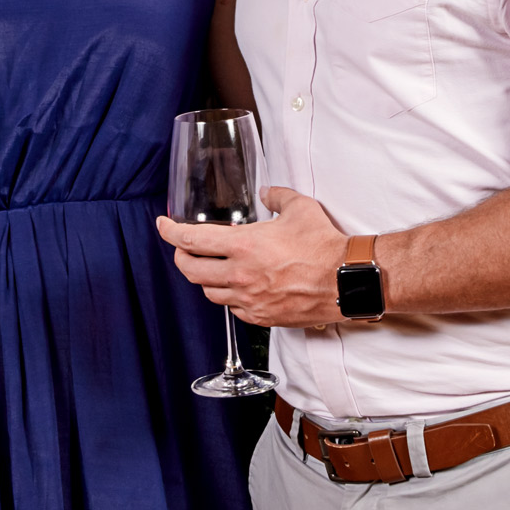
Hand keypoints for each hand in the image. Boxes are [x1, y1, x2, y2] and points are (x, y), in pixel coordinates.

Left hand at [156, 188, 351, 328]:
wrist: (346, 280)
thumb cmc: (324, 245)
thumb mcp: (299, 207)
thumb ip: (277, 196)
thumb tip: (267, 192)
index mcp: (243, 246)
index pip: (190, 241)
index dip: (169, 232)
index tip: (163, 226)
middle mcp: (240, 275)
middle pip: (190, 271)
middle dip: (181, 257)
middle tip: (183, 249)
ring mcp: (249, 299)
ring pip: (209, 293)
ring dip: (205, 279)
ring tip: (212, 268)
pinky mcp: (263, 317)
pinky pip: (233, 310)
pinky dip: (229, 298)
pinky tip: (237, 288)